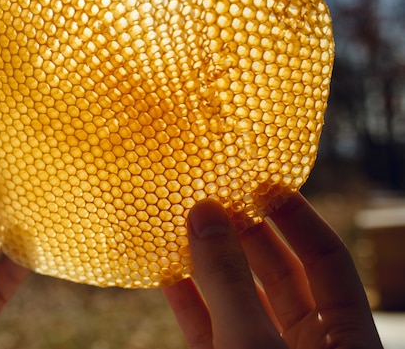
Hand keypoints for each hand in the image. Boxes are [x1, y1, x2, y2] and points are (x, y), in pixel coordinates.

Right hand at [163, 193, 382, 348]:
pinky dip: (189, 304)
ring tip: (185, 228)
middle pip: (280, 273)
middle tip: (215, 198)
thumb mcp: (253, 342)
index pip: (326, 258)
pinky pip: (209, 330)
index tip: (263, 182)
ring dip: (211, 266)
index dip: (297, 216)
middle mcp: (310, 345)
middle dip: (246, 234)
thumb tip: (204, 211)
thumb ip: (229, 280)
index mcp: (346, 336)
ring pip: (240, 301)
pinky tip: (167, 276)